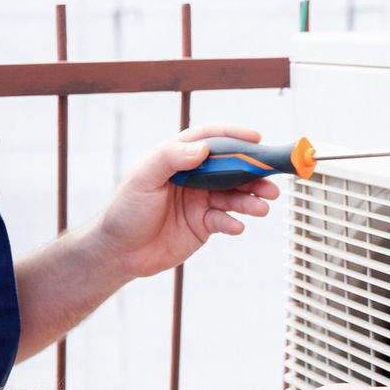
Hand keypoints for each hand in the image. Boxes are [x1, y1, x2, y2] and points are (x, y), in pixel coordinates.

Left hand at [87, 124, 279, 279]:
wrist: (119, 253)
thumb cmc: (125, 210)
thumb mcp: (142, 179)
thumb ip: (170, 159)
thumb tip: (202, 148)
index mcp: (177, 158)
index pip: (210, 139)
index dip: (234, 137)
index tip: (256, 140)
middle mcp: (193, 177)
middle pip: (231, 168)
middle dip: (254, 173)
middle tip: (270, 181)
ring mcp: (200, 201)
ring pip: (234, 195)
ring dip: (250, 200)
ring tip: (262, 207)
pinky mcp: (203, 225)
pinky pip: (225, 220)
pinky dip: (234, 222)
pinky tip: (236, 227)